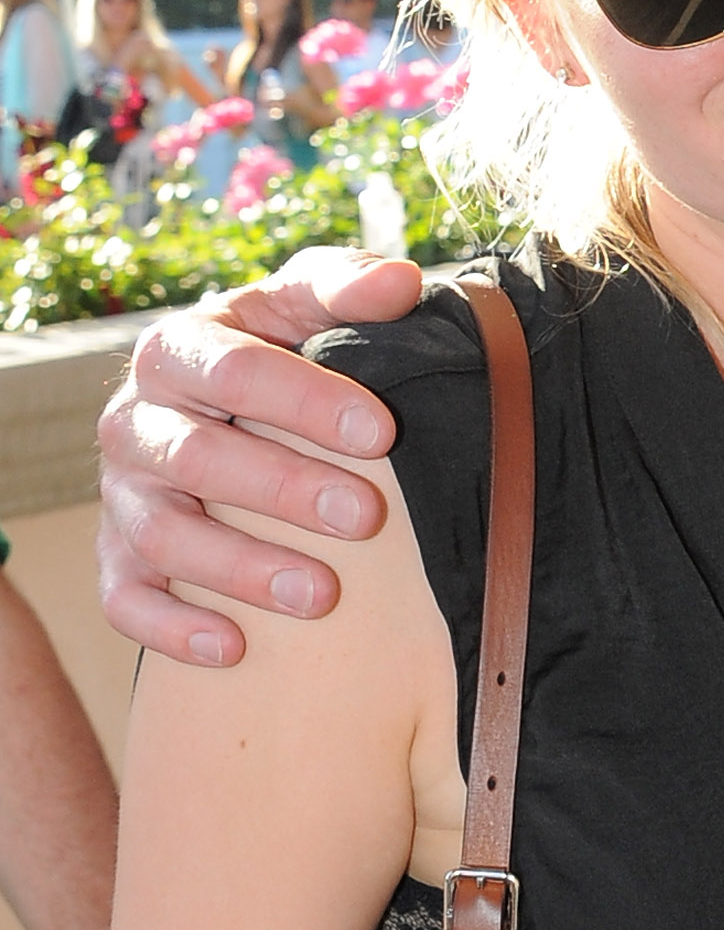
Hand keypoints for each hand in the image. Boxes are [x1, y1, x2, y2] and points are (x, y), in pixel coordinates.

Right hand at [98, 252, 423, 667]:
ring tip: (323, 593)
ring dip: (243, 569)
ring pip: (164, 537)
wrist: (218, 402)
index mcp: (175, 349)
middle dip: (285, 489)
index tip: (381, 431)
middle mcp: (134, 422)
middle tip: (365, 516)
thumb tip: (401, 283)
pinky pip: (126, 602)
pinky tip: (234, 647)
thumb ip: (346, 285)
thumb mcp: (304, 301)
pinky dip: (173, 628)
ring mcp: (122, 495)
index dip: (306, 400)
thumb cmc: (274, 346)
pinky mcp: (117, 558)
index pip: (234, 371)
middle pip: (199, 458)